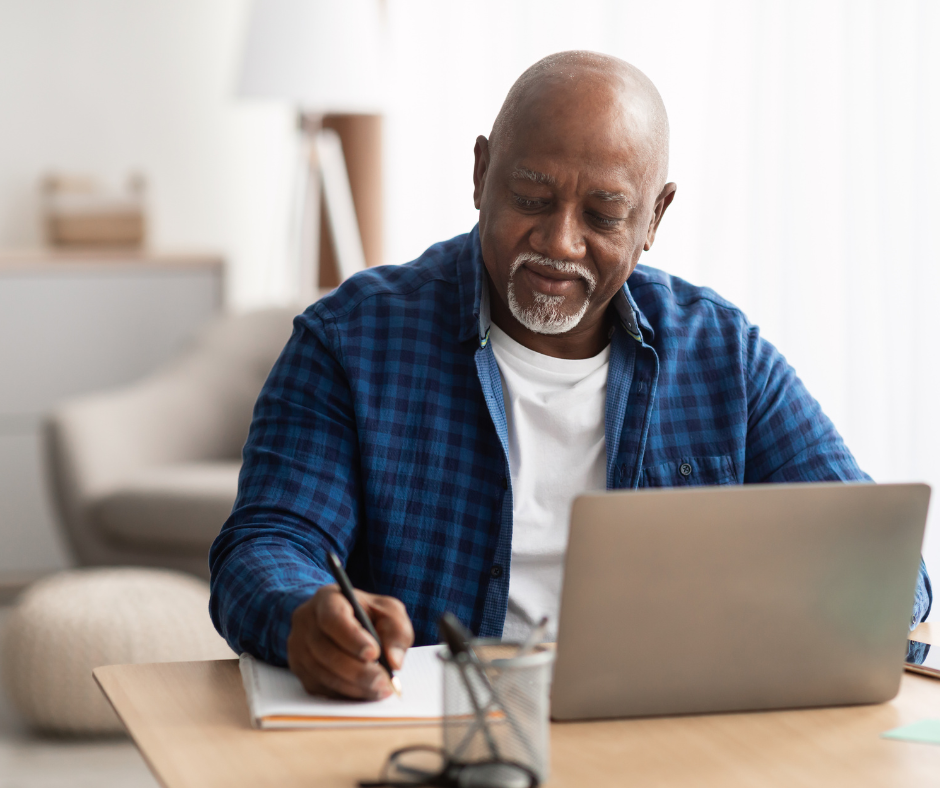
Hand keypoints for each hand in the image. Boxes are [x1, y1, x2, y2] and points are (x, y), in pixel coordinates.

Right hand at [287, 584, 413, 699]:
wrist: (343, 621)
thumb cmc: (367, 614)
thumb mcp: (388, 611)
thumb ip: (397, 631)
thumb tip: (394, 662)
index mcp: (327, 599)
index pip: (333, 617)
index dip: (352, 638)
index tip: (374, 653)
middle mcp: (305, 621)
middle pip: (325, 650)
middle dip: (357, 671)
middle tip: (383, 681)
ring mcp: (297, 646)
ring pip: (321, 672)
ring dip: (353, 686)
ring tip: (380, 690)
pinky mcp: (298, 669)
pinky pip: (319, 687)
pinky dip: (343, 694)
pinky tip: (364, 692)